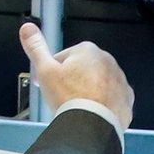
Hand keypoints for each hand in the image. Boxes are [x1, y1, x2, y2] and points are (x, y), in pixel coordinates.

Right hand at [19, 23, 133, 130]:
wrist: (91, 125)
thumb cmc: (68, 97)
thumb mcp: (44, 70)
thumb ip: (36, 47)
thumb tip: (27, 28)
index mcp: (87, 51)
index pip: (63, 58)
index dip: (52, 71)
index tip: (46, 84)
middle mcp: (107, 61)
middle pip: (82, 70)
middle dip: (71, 80)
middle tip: (60, 97)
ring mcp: (120, 80)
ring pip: (97, 83)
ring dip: (87, 91)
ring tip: (75, 106)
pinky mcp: (126, 99)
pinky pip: (110, 98)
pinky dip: (101, 103)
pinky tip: (90, 111)